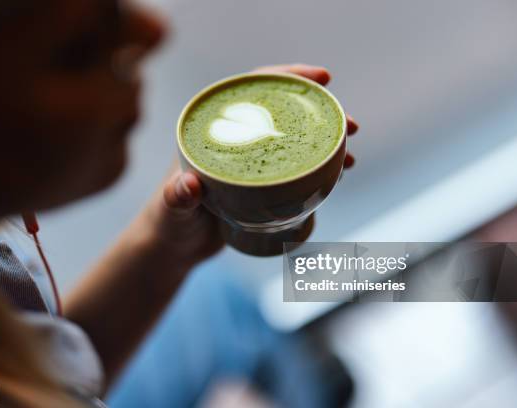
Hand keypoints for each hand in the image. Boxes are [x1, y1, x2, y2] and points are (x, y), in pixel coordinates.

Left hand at [150, 64, 358, 266]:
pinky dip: (316, 168)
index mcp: (211, 130)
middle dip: (319, 113)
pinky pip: (292, 168)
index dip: (288, 77)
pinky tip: (337, 175)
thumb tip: (188, 187)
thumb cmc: (166, 224)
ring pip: (292, 140)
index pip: (253, 90)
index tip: (322, 78)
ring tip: (350, 156)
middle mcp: (234, 140)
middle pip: (281, 113)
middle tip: (350, 126)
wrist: (172, 249)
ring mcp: (249, 162)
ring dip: (323, 142)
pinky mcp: (259, 186)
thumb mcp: (170, 211)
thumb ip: (176, 199)